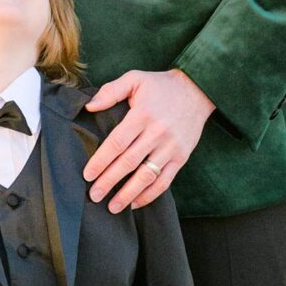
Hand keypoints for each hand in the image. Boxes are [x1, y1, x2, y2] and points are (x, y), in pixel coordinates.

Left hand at [83, 67, 213, 211]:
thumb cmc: (161, 86)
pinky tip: (135, 203)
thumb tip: (90, 107)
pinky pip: (164, 181)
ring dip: (128, 193)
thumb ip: (111, 91)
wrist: (198, 90)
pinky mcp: (181, 157)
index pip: (117, 142)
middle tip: (94, 195)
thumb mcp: (135, 79)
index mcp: (143, 115)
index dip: (101, 160)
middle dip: (109, 181)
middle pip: (129, 162)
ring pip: (147, 176)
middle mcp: (157, 133)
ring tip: (113, 207)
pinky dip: (150, 195)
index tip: (88, 174)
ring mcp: (171, 148)